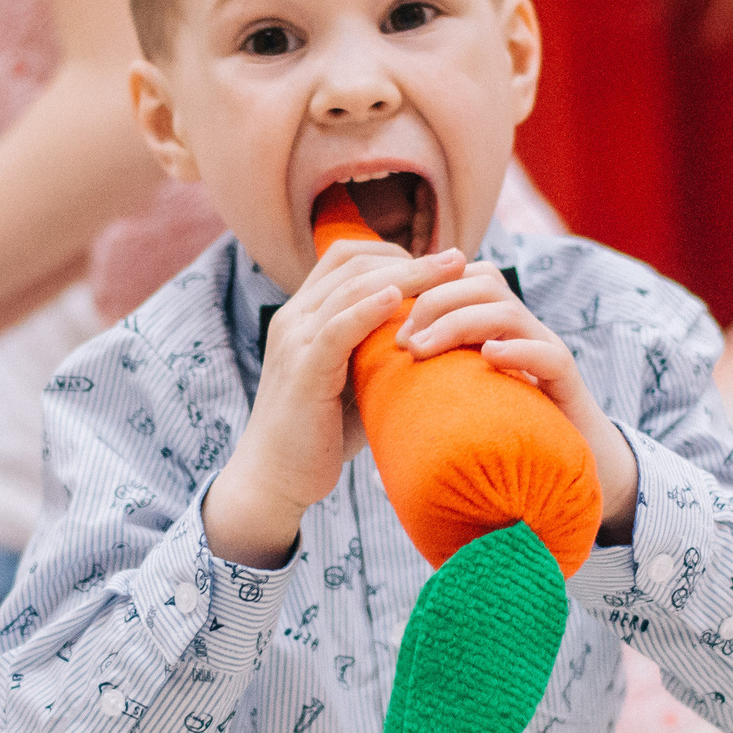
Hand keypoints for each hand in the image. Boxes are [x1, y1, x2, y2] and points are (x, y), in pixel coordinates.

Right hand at [203, 240, 464, 566]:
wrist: (274, 477)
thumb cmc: (320, 433)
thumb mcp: (353, 380)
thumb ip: (377, 352)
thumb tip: (432, 337)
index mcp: (305, 314)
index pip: (348, 259)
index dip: (395, 254)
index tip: (440, 267)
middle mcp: (294, 317)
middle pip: (354, 265)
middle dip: (411, 259)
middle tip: (458, 259)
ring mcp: (295, 340)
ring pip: (351, 288)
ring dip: (405, 276)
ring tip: (449, 271)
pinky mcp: (303, 370)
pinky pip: (336, 328)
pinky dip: (368, 310)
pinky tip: (399, 300)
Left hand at [399, 263, 639, 542]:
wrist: (572, 470)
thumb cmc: (507, 437)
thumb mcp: (463, 405)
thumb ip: (431, 393)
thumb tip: (372, 420)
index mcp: (497, 325)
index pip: (465, 277)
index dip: (426, 287)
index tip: (389, 319)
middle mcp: (523, 330)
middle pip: (483, 282)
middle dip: (435, 302)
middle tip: (402, 341)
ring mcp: (546, 351)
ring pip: (508, 311)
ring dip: (460, 323)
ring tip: (423, 350)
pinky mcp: (567, 383)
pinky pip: (548, 355)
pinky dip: (516, 351)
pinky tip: (488, 359)